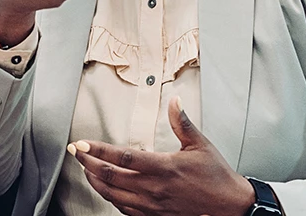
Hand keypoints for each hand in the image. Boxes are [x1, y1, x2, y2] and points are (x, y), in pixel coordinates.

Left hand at [68, 98, 254, 215]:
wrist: (229, 207)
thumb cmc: (216, 176)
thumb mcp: (200, 145)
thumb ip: (182, 123)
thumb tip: (175, 101)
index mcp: (164, 168)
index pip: (123, 158)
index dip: (99, 150)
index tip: (83, 144)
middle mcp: (154, 189)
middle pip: (110, 177)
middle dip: (88, 163)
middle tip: (76, 153)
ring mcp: (152, 205)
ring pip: (112, 195)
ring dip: (95, 181)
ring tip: (86, 168)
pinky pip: (124, 209)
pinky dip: (110, 197)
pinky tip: (106, 189)